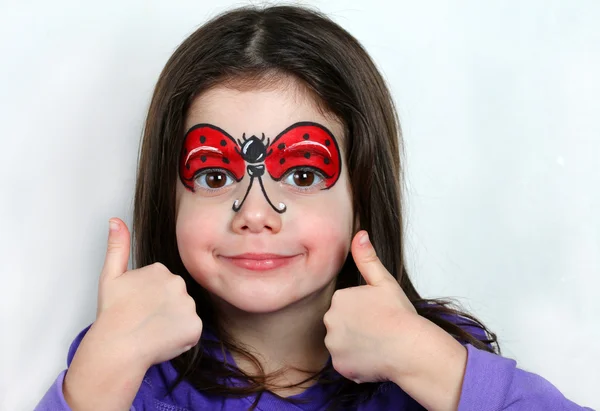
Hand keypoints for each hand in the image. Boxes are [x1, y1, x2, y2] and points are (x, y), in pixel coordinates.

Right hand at [63, 218, 202, 410]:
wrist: (117, 346)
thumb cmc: (112, 313)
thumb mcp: (110, 275)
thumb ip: (117, 246)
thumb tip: (116, 220)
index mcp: (161, 270)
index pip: (163, 284)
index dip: (150, 298)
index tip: (138, 306)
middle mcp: (179, 283)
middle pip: (176, 297)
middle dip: (164, 308)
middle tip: (144, 319)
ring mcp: (188, 305)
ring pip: (184, 314)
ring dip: (173, 323)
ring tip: (152, 331)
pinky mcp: (195, 326)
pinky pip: (191, 331)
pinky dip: (181, 337)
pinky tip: (163, 339)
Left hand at [323, 230, 467, 409]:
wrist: (410, 348)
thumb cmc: (400, 315)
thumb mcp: (384, 281)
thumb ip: (367, 258)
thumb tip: (359, 235)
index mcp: (339, 298)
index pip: (346, 305)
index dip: (364, 311)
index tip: (378, 315)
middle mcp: (330, 321)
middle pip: (341, 324)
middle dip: (355, 328)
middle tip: (378, 330)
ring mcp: (333, 345)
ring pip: (342, 344)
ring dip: (355, 346)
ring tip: (377, 345)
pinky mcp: (339, 366)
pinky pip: (345, 363)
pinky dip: (356, 363)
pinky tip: (373, 358)